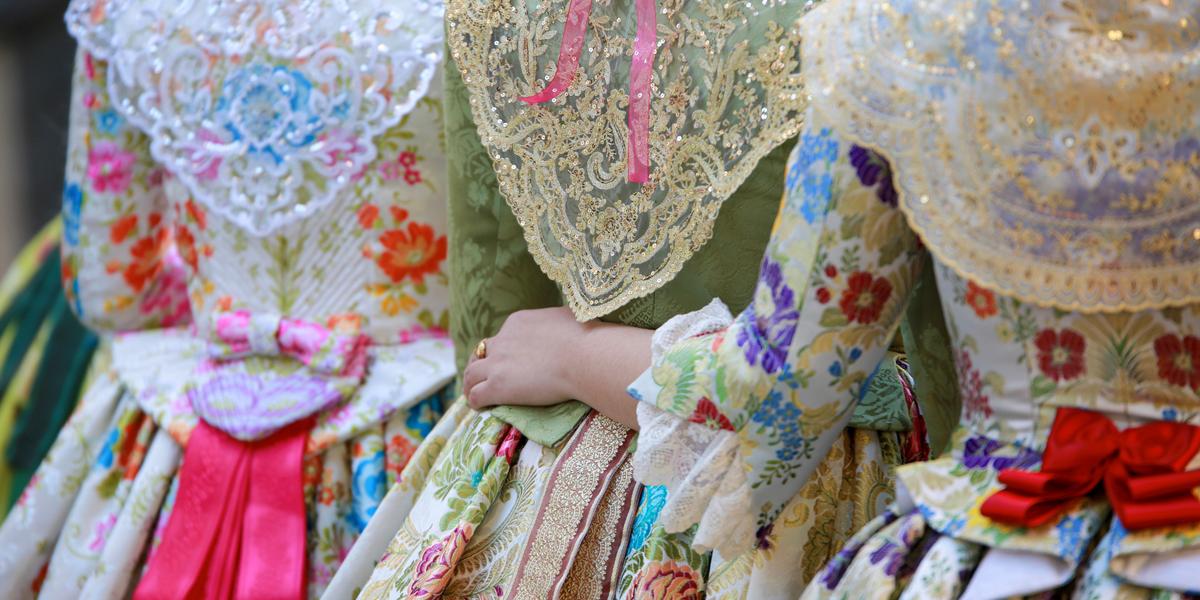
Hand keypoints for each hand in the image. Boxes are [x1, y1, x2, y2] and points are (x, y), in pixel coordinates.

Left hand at [463, 307, 585, 409]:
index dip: (504, 349)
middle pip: (482, 351)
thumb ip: (554, 323)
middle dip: (481, 363)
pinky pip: (476, 395)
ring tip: (473, 393)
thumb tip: (561, 324)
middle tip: (484, 375)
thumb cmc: (585, 337)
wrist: (585, 358)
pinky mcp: (498, 386)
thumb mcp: (565, 317)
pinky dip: (475, 401)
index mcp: (518, 322)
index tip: (510, 360)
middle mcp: (503, 340)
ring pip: (471, 373)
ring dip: (470, 383)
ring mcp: (498, 364)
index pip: (503, 336)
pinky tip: (480, 407)